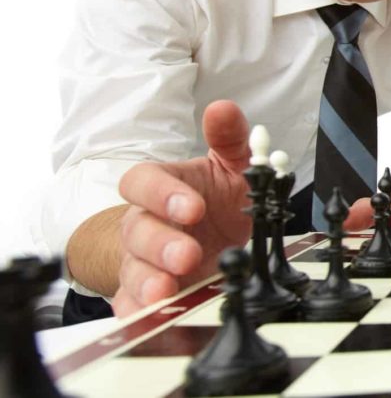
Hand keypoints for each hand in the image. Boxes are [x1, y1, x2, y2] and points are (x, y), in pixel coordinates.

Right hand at [113, 100, 252, 315]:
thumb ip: (230, 138)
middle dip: (161, 243)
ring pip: (132, 269)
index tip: (194, 206)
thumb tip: (223, 108)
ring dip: (148, 280)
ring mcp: (143, 259)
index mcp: (162, 187)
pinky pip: (130, 302)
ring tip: (167, 290)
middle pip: (138, 230)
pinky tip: (152, 313)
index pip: (143, 182)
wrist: (209, 235)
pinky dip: (137, 309)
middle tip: (189, 254)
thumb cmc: (215, 197)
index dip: (162, 194)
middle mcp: (145, 222)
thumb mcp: (231, 165)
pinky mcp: (147, 290)